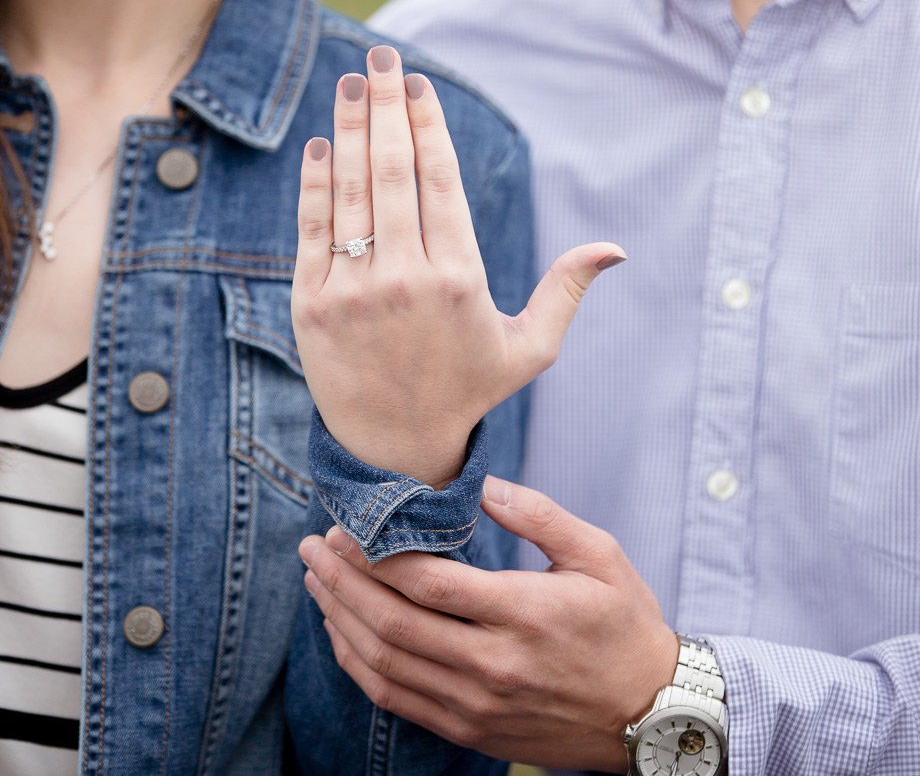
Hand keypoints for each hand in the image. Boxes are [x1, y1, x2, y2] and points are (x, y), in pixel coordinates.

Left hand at [293, 45, 624, 487]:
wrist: (393, 453)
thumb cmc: (469, 392)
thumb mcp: (530, 348)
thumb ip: (567, 291)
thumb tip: (616, 248)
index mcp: (459, 281)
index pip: (440, 182)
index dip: (429, 125)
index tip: (418, 85)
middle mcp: (404, 280)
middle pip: (393, 171)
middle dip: (385, 106)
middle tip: (379, 59)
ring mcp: (353, 291)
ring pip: (350, 192)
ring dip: (348, 129)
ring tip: (348, 83)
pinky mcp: (311, 306)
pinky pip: (312, 230)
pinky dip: (315, 184)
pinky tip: (321, 146)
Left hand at [299, 476, 678, 771]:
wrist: (651, 712)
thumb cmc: (625, 624)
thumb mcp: (597, 554)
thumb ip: (537, 514)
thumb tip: (481, 483)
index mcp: (524, 613)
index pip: (428, 583)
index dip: (376, 554)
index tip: (346, 527)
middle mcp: (494, 664)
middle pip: (394, 622)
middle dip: (342, 581)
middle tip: (312, 548)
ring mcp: (477, 704)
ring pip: (386, 664)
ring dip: (342, 620)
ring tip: (316, 582)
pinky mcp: (470, 730)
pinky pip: (398, 699)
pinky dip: (360, 666)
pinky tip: (343, 633)